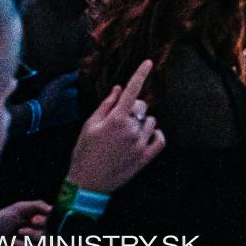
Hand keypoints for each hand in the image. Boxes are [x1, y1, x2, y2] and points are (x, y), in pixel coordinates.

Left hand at [0, 200, 50, 245]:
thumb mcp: (17, 208)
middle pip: (45, 238)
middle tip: (19, 231)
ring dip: (22, 245)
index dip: (45, 224)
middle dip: (32, 234)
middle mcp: (32, 238)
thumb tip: (53, 209)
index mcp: (34, 224)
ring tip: (10, 242)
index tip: (35, 220)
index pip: (50, 225)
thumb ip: (36, 205)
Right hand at [66, 60, 165, 192]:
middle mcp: (131, 130)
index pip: (132, 91)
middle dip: (133, 107)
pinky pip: (160, 139)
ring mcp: (140, 145)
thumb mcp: (89, 125)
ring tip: (127, 133)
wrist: (87, 184)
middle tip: (119, 119)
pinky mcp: (145, 158)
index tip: (148, 62)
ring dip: (142, 122)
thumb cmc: (84, 152)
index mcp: (116, 120)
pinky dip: (156, 134)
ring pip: (151, 121)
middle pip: (142, 106)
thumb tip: (119, 88)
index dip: (140, 74)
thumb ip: (106, 104)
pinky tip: (145, 136)